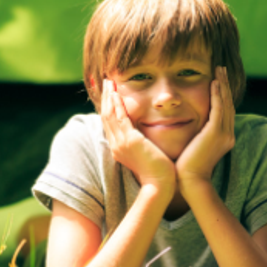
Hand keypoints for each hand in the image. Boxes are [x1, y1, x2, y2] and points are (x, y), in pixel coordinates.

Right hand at [101, 79, 175, 193]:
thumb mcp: (146, 155)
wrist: (160, 185)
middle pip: (106, 116)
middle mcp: (116, 145)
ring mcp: (120, 143)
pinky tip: (117, 94)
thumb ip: (142, 144)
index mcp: (118, 148)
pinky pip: (119, 118)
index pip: (109, 123)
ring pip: (109, 115)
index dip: (109, 106)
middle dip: (106, 98)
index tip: (111, 93)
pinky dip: (117, 105)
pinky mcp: (129, 141)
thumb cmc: (158, 173)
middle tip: (107, 82)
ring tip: (109, 82)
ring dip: (110, 97)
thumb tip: (145, 137)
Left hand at [175, 66, 235, 187]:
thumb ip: (195, 136)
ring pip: (225, 103)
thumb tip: (185, 127)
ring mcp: (224, 133)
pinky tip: (215, 82)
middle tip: (221, 69)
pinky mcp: (216, 133)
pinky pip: (219, 108)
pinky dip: (218, 94)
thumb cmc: (186, 168)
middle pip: (228, 103)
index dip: (223, 94)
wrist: (190, 181)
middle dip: (225, 85)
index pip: (225, 111)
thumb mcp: (193, 147)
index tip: (218, 80)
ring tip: (219, 70)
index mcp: (223, 138)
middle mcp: (227, 134)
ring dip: (223, 85)